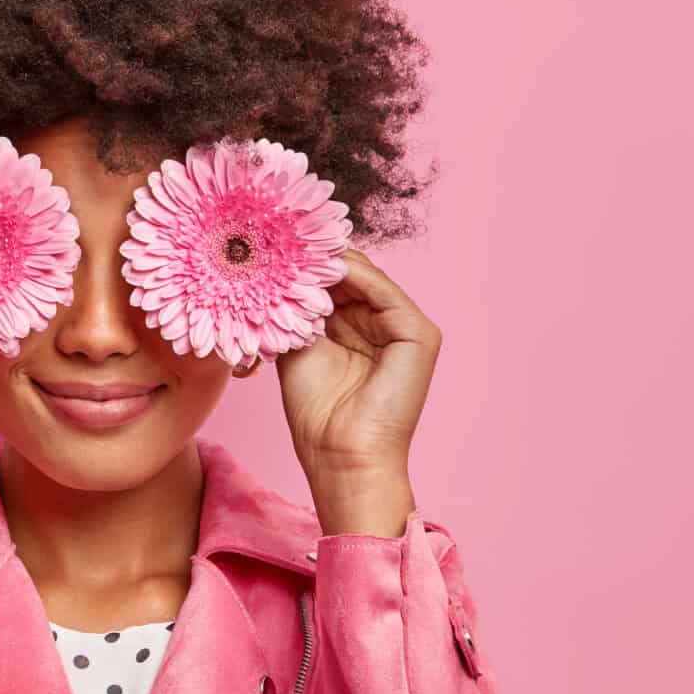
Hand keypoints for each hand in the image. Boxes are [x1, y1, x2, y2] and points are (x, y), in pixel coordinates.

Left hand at [272, 248, 434, 534]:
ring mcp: (405, 329)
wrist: (341, 456)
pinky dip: (355, 275)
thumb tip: (281, 268)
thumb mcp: (299, 348)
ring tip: (299, 247)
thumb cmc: (317, 415)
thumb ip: (298, 308)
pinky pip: (383, 291)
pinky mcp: (420, 335)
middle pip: (352, 276)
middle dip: (318, 258)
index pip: (336, 284)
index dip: (307, 266)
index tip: (274, 247)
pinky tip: (324, 266)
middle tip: (284, 238)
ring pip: (366, 278)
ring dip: (332, 262)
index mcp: (358, 331)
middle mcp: (384, 326)